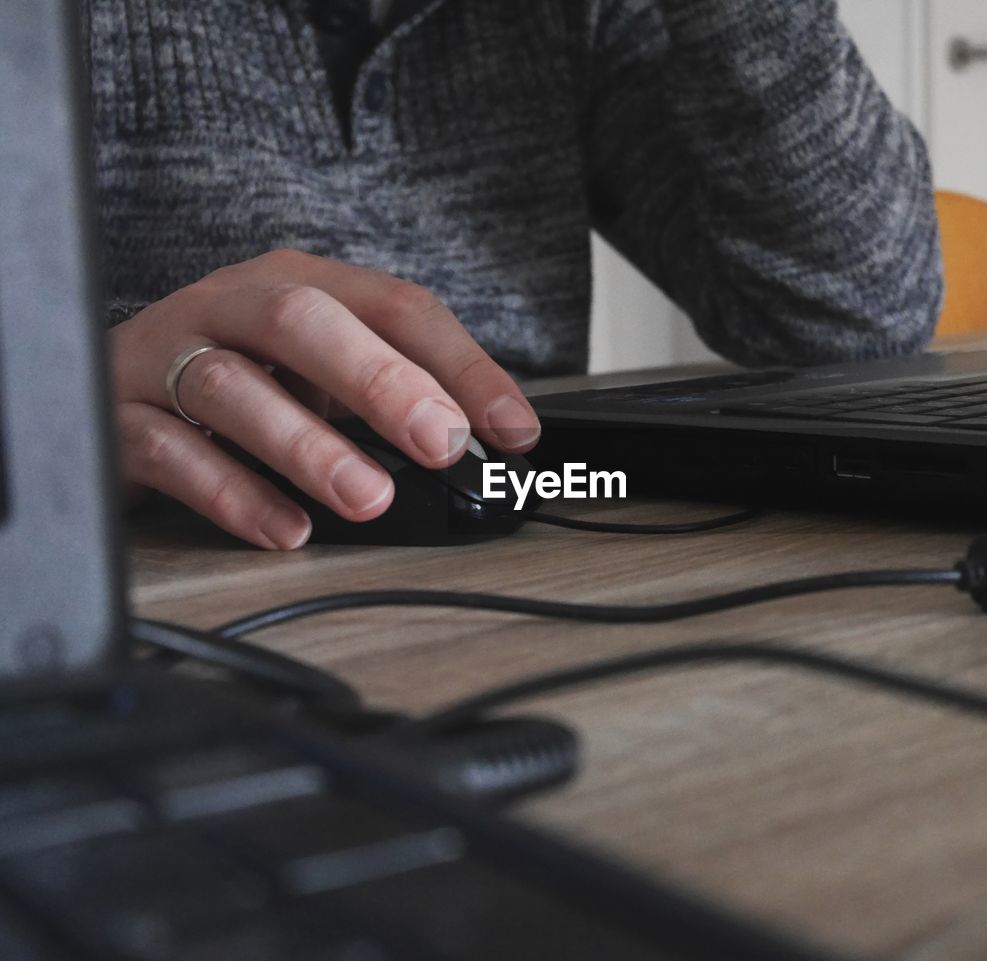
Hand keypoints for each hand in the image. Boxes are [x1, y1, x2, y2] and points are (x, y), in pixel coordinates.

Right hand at [111, 249, 540, 549]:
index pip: (394, 306)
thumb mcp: (316, 370)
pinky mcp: (120, 419)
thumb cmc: (234, 375)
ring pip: (231, 386)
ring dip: (307, 446)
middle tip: (440, 441)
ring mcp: (167, 358)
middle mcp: (229, 307)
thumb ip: (385, 397)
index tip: (513, 429)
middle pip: (302, 320)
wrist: (102, 383)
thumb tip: (472, 447)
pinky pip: (171, 453)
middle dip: (380, 380)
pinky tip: (285, 528)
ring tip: (367, 496)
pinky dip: (233, 495)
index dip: (462, 365)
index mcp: (296, 283)